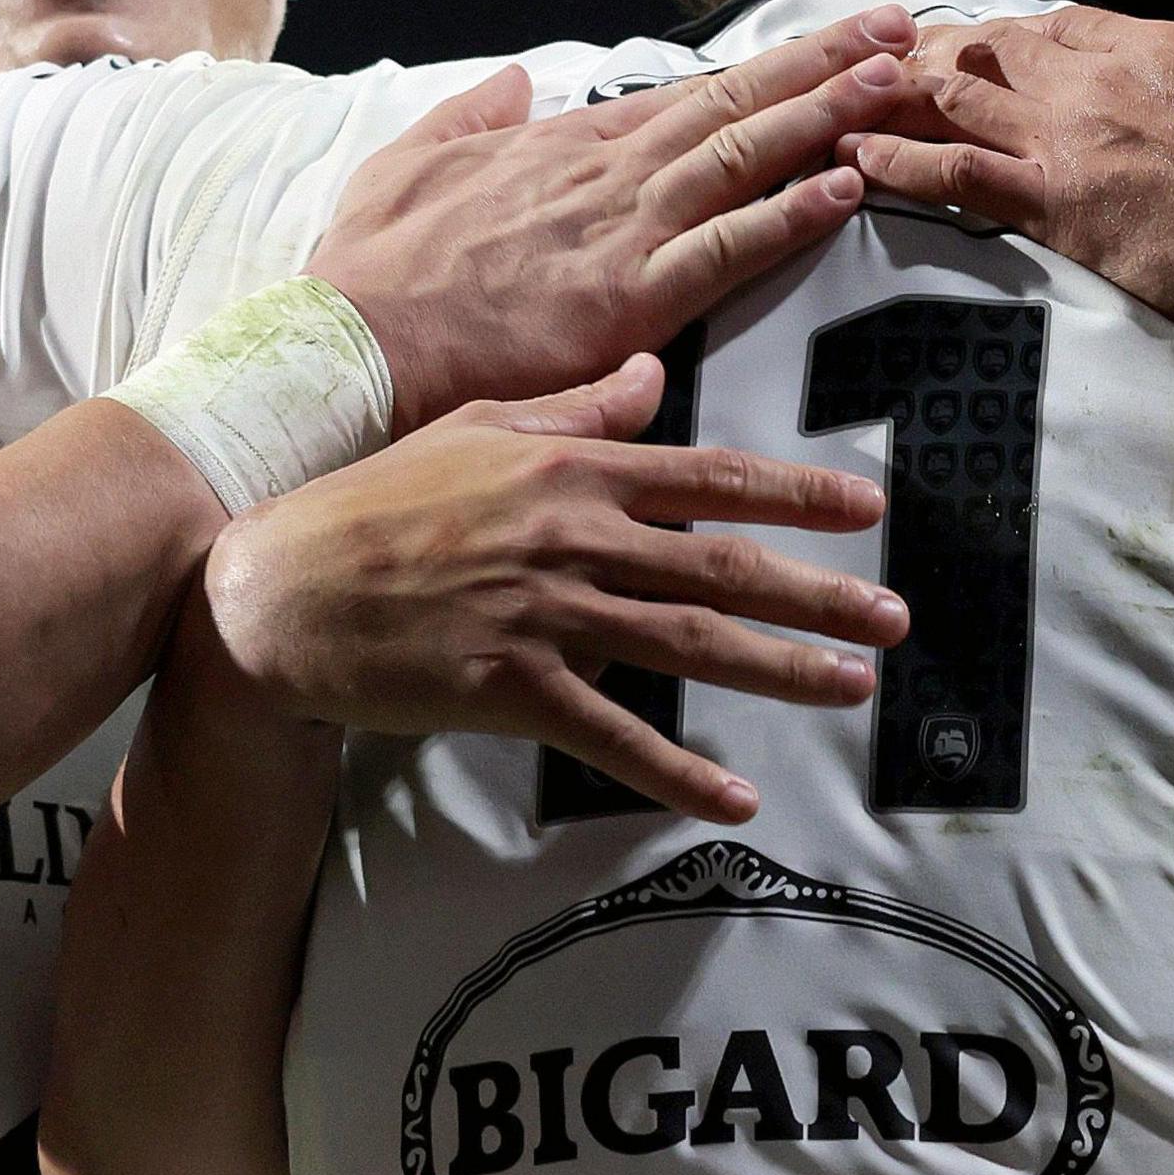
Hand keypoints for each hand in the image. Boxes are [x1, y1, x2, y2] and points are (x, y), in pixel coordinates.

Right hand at [193, 355, 905, 821]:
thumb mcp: (479, 428)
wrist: (276, 588)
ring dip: (781, 671)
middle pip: (720, 565)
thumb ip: (579, 408)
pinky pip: (612, 737)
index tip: (868, 508)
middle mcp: (571, 535)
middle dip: (820, 593)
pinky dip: (678, 771)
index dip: (795, 494)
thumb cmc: (374, 504)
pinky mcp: (510, 686)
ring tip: (854, 686)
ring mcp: (543, 611)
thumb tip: (653, 376)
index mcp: (570, 469)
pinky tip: (735, 798)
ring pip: (688, 643)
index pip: (708, 476)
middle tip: (897, 617)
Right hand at [310, 9, 925, 427]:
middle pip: (735, 107)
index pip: (690, 97)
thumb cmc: (375, 269)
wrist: (351, 342)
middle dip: (824, 65)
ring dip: (827, 115)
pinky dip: (787, 215)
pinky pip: (724, 250)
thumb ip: (471, 115)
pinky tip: (844, 187)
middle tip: (903, 29)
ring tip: (897, 81)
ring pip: (744, 159)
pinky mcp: (625, 297)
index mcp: (568, 149)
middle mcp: (607, 176)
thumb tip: (511, 82)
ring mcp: (621, 232)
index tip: (831, 43)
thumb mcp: (409, 162)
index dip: (769, 69)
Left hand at [842, 0, 1173, 335]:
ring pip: (961, 99)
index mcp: (1165, 43)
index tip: (999, 41)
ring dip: (903, 93)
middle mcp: (1102, 83)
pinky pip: (954, 175)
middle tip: (894, 60)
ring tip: (847, 96)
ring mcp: (1072, 144)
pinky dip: (898, 160)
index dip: (1028, 33)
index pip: (1069, 24)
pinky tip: (852, 155)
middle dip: (946, 51)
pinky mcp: (1058, 211)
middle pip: (999, 51)